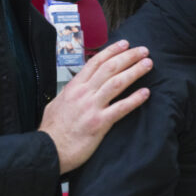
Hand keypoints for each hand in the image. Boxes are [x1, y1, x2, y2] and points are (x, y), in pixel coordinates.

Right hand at [39, 40, 152, 174]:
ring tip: (148, 64)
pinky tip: (146, 93)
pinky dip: (134, 99)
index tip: (126, 44)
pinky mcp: (99, 123)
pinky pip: (121, 108)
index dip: (112, 51)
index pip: (95, 62)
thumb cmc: (52, 130)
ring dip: (135, 71)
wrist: (47, 151)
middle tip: (144, 50)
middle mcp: (83, 93)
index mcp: (74, 87)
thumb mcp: (57, 103)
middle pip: (110, 68)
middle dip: (128, 57)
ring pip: (117, 83)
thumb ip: (70, 92)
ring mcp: (91, 107)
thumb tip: (78, 85)